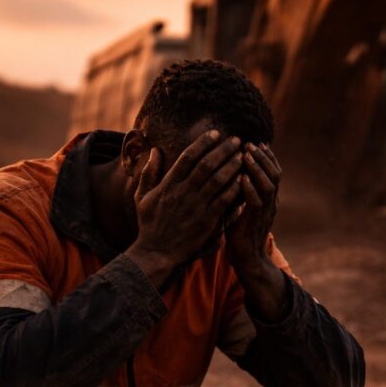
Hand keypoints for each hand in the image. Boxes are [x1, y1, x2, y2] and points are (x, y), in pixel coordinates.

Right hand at [128, 130, 243, 285]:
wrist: (157, 252)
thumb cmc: (149, 225)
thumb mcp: (142, 197)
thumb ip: (149, 173)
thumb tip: (155, 151)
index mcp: (169, 184)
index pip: (188, 157)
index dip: (203, 143)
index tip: (215, 133)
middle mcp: (184, 192)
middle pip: (207, 164)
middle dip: (223, 150)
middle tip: (237, 140)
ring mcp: (196, 206)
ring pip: (218, 180)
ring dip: (232, 166)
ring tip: (243, 156)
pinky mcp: (206, 221)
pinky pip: (224, 200)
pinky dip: (234, 188)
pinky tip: (244, 179)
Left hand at [225, 143, 281, 273]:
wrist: (247, 261)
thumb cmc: (240, 234)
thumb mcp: (240, 208)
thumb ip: (240, 192)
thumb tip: (231, 174)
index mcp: (269, 199)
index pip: (273, 173)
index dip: (267, 157)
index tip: (256, 143)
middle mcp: (271, 204)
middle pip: (275, 174)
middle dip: (263, 157)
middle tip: (250, 144)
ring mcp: (265, 214)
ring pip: (268, 185)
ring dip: (257, 168)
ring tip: (246, 155)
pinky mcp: (255, 223)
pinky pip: (256, 202)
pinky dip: (250, 188)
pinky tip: (242, 177)